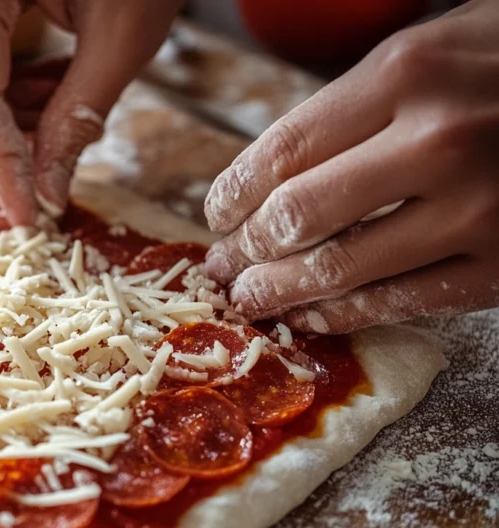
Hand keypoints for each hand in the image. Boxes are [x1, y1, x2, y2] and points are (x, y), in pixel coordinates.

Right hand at [0, 0, 179, 226]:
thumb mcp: (122, 32)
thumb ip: (80, 114)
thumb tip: (49, 192)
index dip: (3, 163)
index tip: (32, 217)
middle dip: (8, 141)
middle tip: (65, 152)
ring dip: (9, 119)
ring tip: (68, 97)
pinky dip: (6, 93)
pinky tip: (52, 79)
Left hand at [203, 0, 498, 333]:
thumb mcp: (428, 52)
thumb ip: (351, 108)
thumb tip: (268, 177)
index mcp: (407, 74)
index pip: (282, 152)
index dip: (232, 194)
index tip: (215, 216)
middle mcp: (438, 142)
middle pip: (297, 216)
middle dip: (245, 250)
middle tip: (223, 265)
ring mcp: (477, 210)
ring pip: (340, 269)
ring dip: (278, 292)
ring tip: (249, 299)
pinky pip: (400, 303)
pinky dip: (341, 315)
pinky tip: (310, 316)